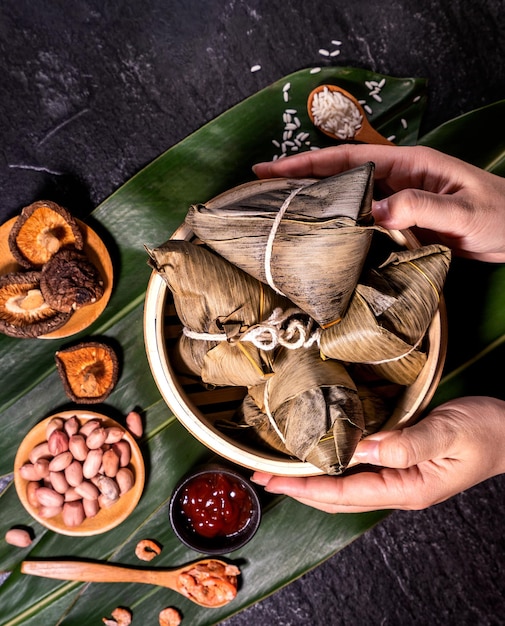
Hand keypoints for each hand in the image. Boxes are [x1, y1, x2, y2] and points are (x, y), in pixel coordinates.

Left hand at [251, 397, 504, 511]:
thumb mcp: (449, 432)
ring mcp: (400, 480)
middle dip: (299, 489)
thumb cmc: (486, 431)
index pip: (346, 494)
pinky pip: (358, 474)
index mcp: (408, 488)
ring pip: (345, 489)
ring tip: (280, 472)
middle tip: (263, 479)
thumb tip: (360, 448)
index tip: (274, 481)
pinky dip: (332, 470)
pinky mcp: (401, 465)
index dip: (306, 488)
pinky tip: (320, 459)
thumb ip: (406, 443)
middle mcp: (399, 489)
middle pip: (338, 498)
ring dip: (311, 481)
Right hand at [253, 145, 504, 262]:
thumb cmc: (499, 215)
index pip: (347, 159)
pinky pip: (363, 222)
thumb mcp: (462, 210)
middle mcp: (398, 180)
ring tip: (281, 215)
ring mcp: (398, 202)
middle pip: (339, 176)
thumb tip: (373, 210)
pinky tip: (323, 238)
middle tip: (262, 192)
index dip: (307, 163)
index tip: (270, 168)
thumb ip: (420, 206)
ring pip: (348, 200)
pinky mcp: (402, 223)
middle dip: (300, 180)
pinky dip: (340, 227)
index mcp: (409, 164)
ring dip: (316, 204)